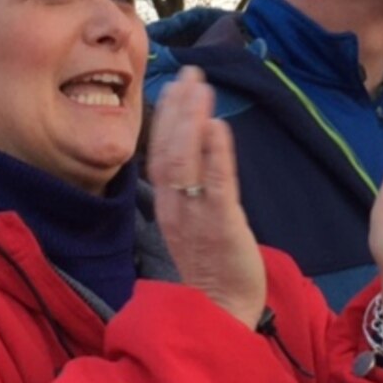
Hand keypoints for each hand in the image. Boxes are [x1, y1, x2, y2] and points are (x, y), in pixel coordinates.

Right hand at [146, 66, 264, 329]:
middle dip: (179, 106)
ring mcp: (195, 215)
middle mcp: (175, 206)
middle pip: (169, 148)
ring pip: (185, 160)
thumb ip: (194, 187)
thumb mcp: (195, 221)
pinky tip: (217, 125)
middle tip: (191, 71)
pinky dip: (214, 152)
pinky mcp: (221, 225)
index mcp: (167, 205)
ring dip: (192, 119)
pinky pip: (215, 184)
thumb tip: (201, 148)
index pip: (160, 152)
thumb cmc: (214, 264)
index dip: (167, 116)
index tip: (177, 83)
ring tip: (202, 86)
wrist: (222, 310)